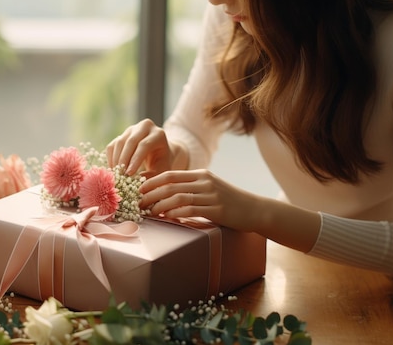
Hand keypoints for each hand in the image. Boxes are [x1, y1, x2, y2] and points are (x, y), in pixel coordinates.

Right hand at [106, 119, 174, 176]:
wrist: (159, 151)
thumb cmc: (161, 162)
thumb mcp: (161, 170)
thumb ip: (152, 176)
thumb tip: (137, 184)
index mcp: (158, 134)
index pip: (144, 145)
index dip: (135, 159)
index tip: (129, 174)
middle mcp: (145, 127)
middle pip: (131, 141)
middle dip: (124, 159)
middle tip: (120, 175)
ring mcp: (132, 129)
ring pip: (120, 142)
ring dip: (116, 160)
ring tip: (116, 174)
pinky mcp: (122, 134)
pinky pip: (112, 145)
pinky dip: (111, 158)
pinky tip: (114, 170)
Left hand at [139, 169, 262, 231]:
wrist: (255, 210)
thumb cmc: (229, 202)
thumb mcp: (209, 189)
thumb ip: (191, 189)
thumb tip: (164, 194)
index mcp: (201, 174)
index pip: (170, 175)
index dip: (151, 181)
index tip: (137, 189)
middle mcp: (204, 181)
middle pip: (170, 185)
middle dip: (150, 194)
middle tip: (137, 203)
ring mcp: (211, 195)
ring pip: (178, 197)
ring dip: (159, 205)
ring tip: (148, 212)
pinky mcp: (216, 209)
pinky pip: (190, 210)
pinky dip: (175, 213)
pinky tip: (166, 217)